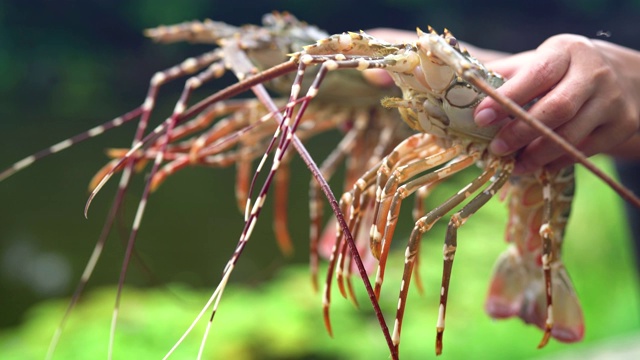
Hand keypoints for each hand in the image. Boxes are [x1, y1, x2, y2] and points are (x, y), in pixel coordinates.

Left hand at [474, 34, 639, 173]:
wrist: (619, 76)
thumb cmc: (562, 71)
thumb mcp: (535, 62)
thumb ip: (502, 77)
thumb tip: (460, 97)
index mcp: (566, 51)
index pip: (537, 75)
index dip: (507, 98)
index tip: (480, 117)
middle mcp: (594, 73)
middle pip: (556, 109)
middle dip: (520, 133)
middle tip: (496, 149)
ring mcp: (612, 100)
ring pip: (571, 135)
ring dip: (537, 155)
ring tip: (513, 165)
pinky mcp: (621, 125)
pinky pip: (584, 151)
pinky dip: (557, 162)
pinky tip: (537, 166)